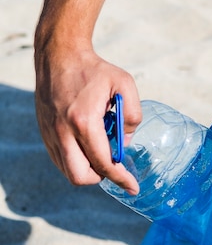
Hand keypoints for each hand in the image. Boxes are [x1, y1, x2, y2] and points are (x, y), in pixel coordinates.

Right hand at [35, 41, 141, 193]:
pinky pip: (60, 160)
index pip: (103, 163)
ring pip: (68, 171)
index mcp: (83, 121)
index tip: (132, 188)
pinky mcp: (45, 133)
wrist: (59, 56)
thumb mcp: (125, 84)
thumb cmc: (94, 70)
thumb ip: (133, 115)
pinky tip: (87, 145)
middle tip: (113, 165)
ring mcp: (51, 133)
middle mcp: (63, 131)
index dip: (120, 179)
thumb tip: (126, 142)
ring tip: (101, 148)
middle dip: (100, 177)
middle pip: (80, 176)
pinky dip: (76, 161)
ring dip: (88, 169)